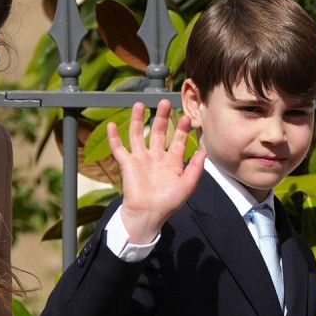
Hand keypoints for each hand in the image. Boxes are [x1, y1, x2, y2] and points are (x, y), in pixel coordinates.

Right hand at [109, 99, 206, 244]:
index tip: (185, 117)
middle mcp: (156, 157)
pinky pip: (119, 148)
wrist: (149, 214)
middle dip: (161, 117)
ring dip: (137, 120)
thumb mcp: (187, 185)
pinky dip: (114, 137)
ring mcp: (140, 159)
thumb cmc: (168, 202)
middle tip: (164, 102)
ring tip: (139, 104)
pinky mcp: (127, 164)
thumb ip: (196, 168)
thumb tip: (204, 151)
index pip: (177, 141)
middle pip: (157, 132)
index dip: (181, 129)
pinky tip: (111, 124)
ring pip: (137, 135)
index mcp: (171, 162)